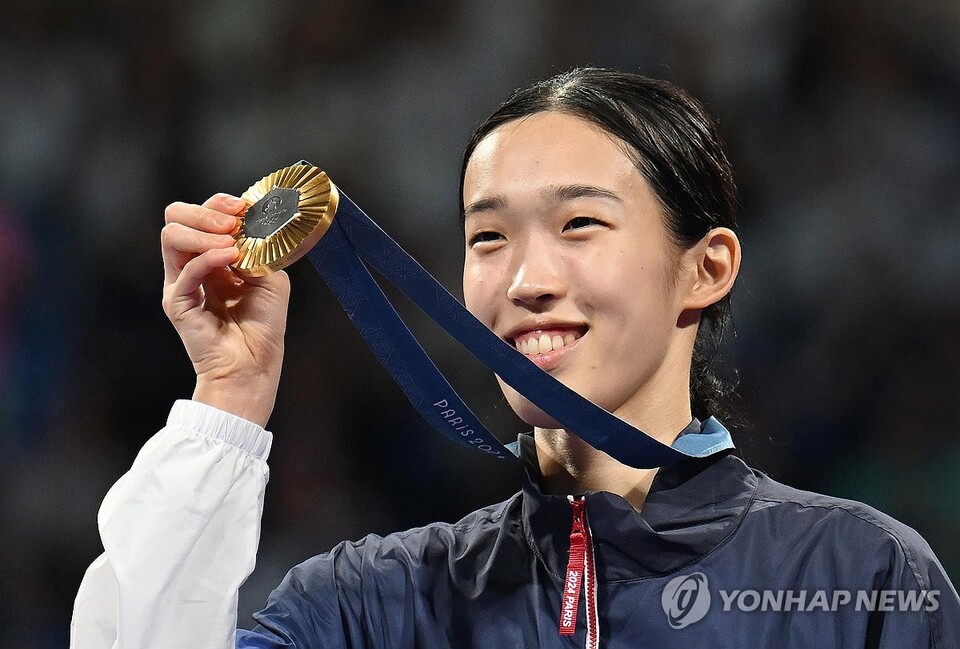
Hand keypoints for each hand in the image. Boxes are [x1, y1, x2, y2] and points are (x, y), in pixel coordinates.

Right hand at [161, 193, 290, 426]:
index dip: (219, 203)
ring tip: (231, 242)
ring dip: (204, 230)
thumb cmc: (262, 326)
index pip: (200, 214)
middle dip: (205, 211)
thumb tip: (249, 225)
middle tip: (231, 222)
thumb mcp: (269, 276)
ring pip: (171, 236)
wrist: (254, 365)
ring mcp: (181, 283)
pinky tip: (230, 258)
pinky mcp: (177, 302)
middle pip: (175, 218)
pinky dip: (207, 258)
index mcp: (212, 257)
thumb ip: (258, 249)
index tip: (242, 207)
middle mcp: (191, 266)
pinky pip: (184, 270)